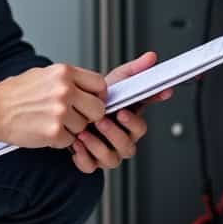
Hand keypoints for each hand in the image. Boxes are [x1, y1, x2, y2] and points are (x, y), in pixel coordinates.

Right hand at [0, 63, 108, 150]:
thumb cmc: (13, 94)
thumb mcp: (42, 75)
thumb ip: (66, 80)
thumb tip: (86, 89)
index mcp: (64, 73)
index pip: (100, 84)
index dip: (98, 96)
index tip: (90, 102)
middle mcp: (65, 90)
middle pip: (98, 109)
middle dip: (89, 116)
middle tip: (74, 117)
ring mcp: (60, 111)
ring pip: (83, 127)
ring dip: (71, 129)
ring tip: (51, 122)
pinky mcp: (54, 132)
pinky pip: (69, 141)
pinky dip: (59, 140)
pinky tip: (44, 131)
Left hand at [70, 52, 169, 173]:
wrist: (70, 109)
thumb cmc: (96, 98)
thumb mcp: (114, 81)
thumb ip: (134, 70)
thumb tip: (152, 57)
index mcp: (130, 124)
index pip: (140, 127)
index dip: (133, 122)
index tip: (122, 112)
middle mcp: (121, 141)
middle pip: (127, 146)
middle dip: (113, 133)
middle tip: (100, 120)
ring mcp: (107, 153)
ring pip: (110, 159)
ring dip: (97, 145)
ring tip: (84, 132)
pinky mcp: (91, 162)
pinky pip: (90, 166)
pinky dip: (83, 156)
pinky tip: (75, 143)